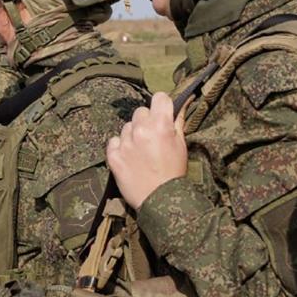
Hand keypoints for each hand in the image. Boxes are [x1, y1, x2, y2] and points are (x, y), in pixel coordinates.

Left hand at [106, 92, 187, 210]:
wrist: (160, 200)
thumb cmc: (174, 173)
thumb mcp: (182, 145)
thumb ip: (178, 122)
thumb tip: (183, 102)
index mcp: (161, 125)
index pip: (159, 97)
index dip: (162, 105)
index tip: (163, 114)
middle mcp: (141, 130)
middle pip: (141, 111)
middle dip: (147, 121)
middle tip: (152, 138)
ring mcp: (125, 142)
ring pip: (126, 126)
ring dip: (133, 134)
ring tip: (141, 151)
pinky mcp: (113, 155)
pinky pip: (113, 141)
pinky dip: (120, 147)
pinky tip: (129, 157)